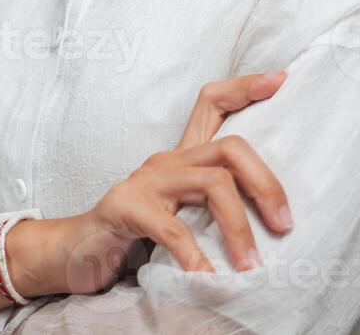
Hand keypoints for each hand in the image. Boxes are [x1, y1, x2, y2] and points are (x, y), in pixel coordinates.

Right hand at [0, 72, 292, 306]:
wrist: (74, 252)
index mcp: (181, 158)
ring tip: (251, 266)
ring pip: (212, 184)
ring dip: (239, 227)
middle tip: (285, 225)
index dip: (246, 88)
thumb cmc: (135, 237)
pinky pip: (172, 228)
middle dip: (266, 183)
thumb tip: (276, 226)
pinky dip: (196, 257)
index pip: (213, 104)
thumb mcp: (181, 215)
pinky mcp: (125, 207)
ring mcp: (144, 181)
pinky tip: (207, 279)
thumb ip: (214, 211)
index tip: (280, 80)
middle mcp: (166, 161)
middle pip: (229, 146)